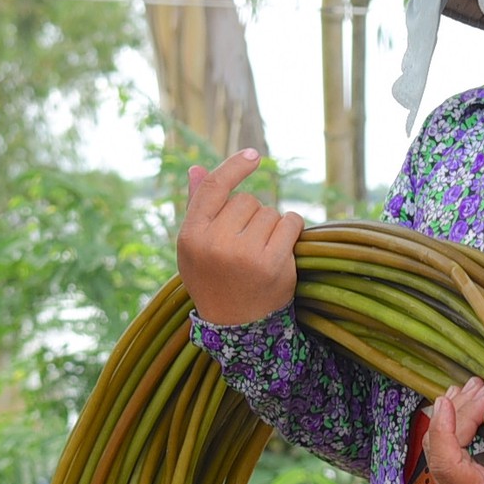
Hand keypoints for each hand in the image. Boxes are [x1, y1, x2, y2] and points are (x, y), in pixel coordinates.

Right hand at [177, 149, 304, 326]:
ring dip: (271, 226)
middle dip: (251, 215)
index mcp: (191, 236)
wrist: (237, 327)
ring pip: (270, 212)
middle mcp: (216, 243)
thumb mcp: (195, 247)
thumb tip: (196, 168)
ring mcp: (245, 254)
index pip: (215, 188)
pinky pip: (291, 223)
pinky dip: (291, 229)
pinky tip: (282, 247)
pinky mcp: (274, 263)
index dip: (235, 167)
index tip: (254, 155)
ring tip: (260, 252)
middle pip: (247, 200)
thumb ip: (198, 206)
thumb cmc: (213, 279)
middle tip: (245, 244)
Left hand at [424, 378, 483, 483]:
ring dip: (454, 411)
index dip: (442, 431)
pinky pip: (442, 443)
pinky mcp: (453, 475)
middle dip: (457, 413)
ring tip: (476, 387)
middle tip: (483, 387)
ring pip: (436, 443)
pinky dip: (453, 419)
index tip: (448, 402)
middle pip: (440, 449)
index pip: (446, 465)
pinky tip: (465, 398)